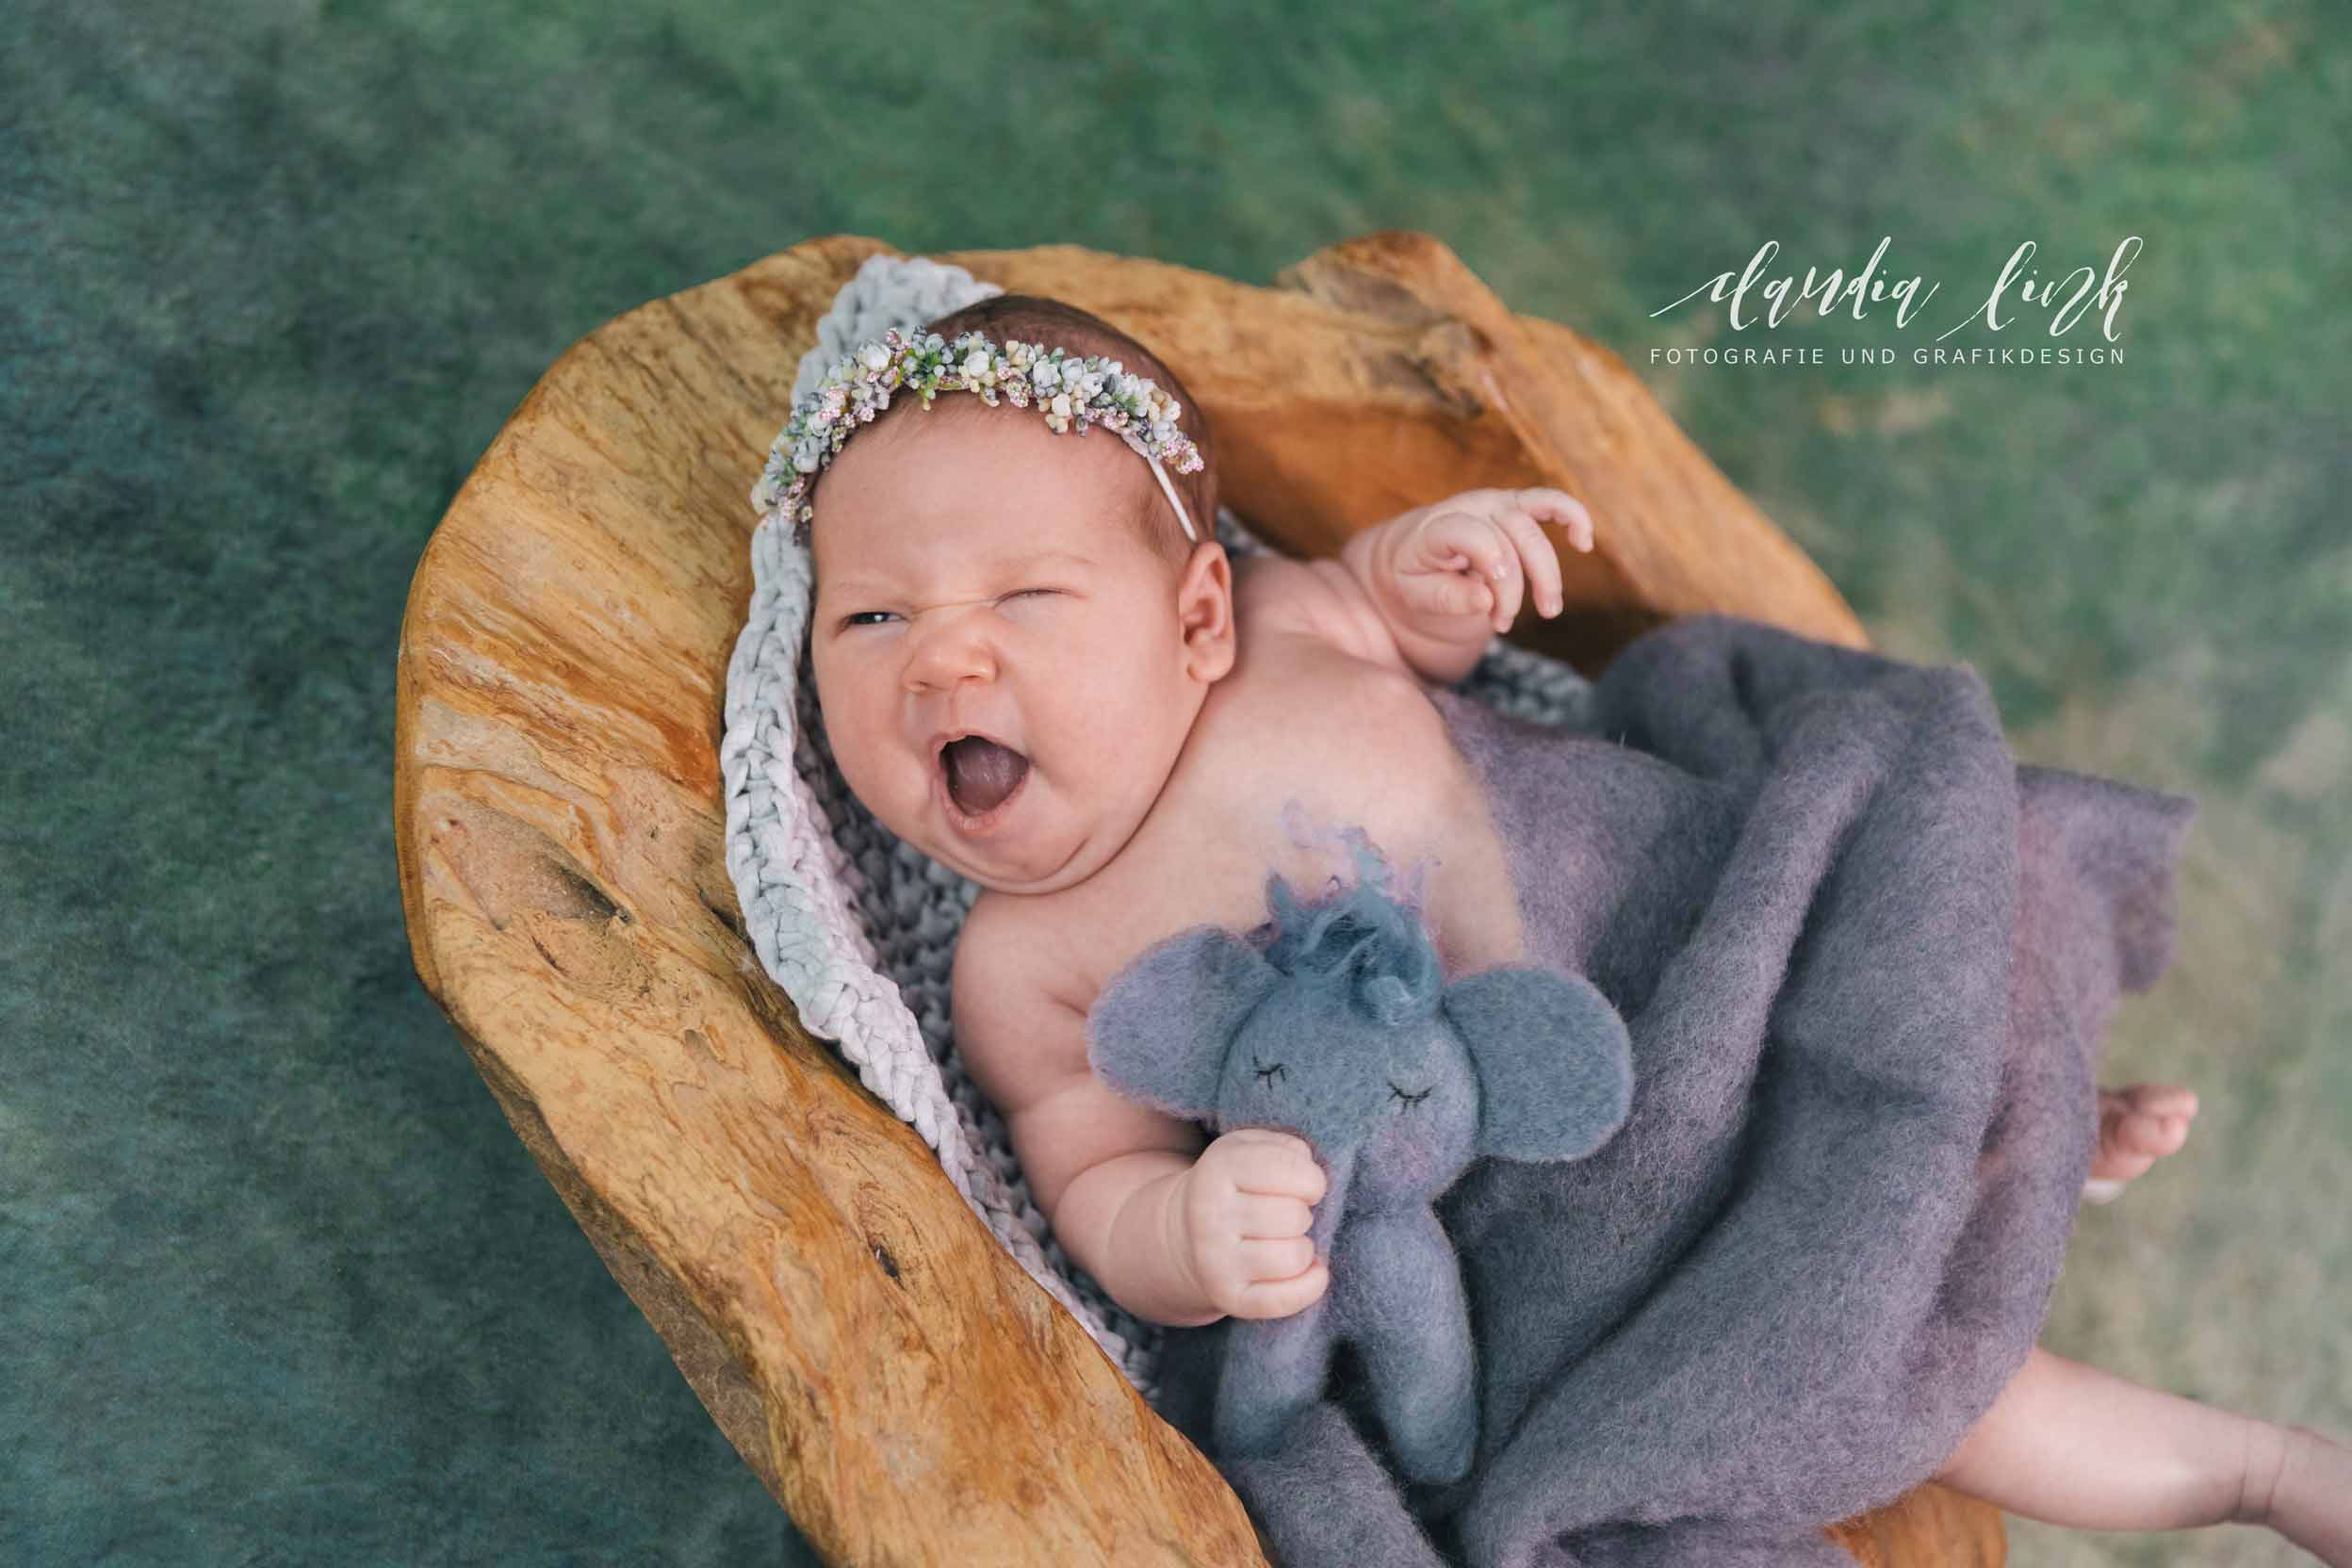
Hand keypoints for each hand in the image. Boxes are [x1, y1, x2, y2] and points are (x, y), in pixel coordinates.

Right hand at [1174, 1128, 1330, 1320]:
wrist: (1186, 1233)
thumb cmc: (1235, 1185)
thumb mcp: (1251, 1147)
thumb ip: (1287, 1149)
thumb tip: (1314, 1180)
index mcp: (1219, 1167)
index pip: (1288, 1170)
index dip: (1312, 1180)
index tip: (1307, 1186)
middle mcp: (1211, 1215)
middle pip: (1294, 1216)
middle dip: (1303, 1215)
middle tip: (1288, 1214)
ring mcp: (1215, 1260)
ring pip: (1293, 1258)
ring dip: (1304, 1249)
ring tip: (1289, 1240)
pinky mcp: (1226, 1296)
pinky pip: (1282, 1300)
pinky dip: (1310, 1287)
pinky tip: (1313, 1271)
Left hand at [1386, 487, 1594, 635]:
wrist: (1411, 554)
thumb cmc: (1413, 576)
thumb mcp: (1414, 594)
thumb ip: (1445, 597)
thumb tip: (1484, 600)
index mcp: (1436, 527)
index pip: (1471, 534)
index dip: (1491, 565)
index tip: (1492, 607)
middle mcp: (1469, 508)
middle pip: (1511, 537)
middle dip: (1517, 586)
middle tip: (1505, 625)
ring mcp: (1494, 503)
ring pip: (1533, 530)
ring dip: (1547, 574)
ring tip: (1547, 612)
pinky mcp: (1514, 506)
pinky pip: (1549, 501)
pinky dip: (1572, 515)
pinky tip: (1583, 542)